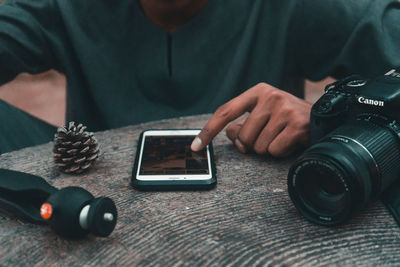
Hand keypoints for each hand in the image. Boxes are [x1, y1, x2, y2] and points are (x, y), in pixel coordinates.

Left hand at [191, 83, 311, 156]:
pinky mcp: (297, 124)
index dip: (208, 131)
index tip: (195, 146)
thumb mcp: (264, 116)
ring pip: (258, 146)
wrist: (325, 118)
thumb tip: (228, 133)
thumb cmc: (288, 120)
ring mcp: (285, 109)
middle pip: (242, 136)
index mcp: (258, 91)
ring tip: (282, 137)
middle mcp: (271, 96)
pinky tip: (291, 142)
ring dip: (268, 148)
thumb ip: (242, 124)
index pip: (225, 112)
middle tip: (269, 137)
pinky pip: (274, 151)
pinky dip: (280, 152)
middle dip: (252, 144)